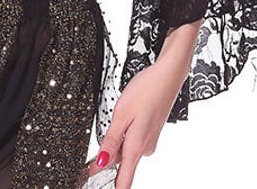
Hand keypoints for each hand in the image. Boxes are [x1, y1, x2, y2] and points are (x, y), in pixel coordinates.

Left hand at [77, 58, 186, 188]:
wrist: (166, 77)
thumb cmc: (146, 91)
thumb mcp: (121, 114)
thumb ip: (110, 141)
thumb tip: (100, 163)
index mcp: (136, 147)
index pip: (124, 181)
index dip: (108, 186)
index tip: (93, 186)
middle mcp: (144, 148)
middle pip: (120, 164)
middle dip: (105, 161)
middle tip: (89, 157)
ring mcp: (149, 141)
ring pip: (125, 150)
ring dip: (114, 145)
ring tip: (110, 126)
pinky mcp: (150, 133)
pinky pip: (131, 142)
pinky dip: (122, 137)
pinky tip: (120, 122)